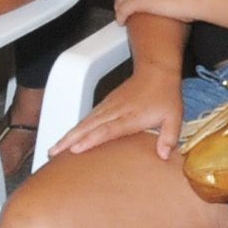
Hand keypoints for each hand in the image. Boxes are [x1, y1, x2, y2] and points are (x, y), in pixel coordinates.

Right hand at [59, 67, 184, 161]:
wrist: (155, 71)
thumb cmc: (165, 95)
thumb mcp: (174, 117)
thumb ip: (169, 137)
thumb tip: (163, 156)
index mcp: (131, 116)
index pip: (107, 129)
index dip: (91, 139)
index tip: (75, 149)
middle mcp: (115, 111)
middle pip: (88, 126)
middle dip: (69, 140)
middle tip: (53, 152)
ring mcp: (108, 106)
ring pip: (84, 122)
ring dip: (68, 135)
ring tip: (54, 148)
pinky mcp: (105, 105)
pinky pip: (88, 118)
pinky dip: (76, 129)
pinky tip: (68, 138)